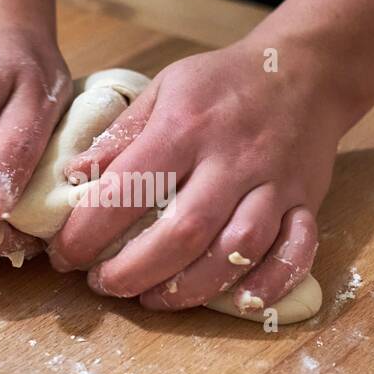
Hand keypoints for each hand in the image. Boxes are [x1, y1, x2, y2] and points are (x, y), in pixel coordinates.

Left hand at [48, 37, 359, 312]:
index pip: (129, 186)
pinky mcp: (307, 202)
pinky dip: (271, 285)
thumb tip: (75, 176)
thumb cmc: (224, 83)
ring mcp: (275, 183)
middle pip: (185, 230)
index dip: (90, 229)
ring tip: (152, 299)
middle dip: (136, 270)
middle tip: (105, 285)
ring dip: (192, 287)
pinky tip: (240, 304)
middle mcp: (232, 158)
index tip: (66, 255)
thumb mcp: (165, 89)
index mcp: (186, 126)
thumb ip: (122, 135)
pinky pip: (297, 252)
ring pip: (238, 249)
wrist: (305, 69)